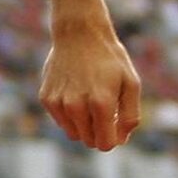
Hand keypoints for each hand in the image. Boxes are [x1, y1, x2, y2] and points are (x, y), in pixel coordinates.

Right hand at [38, 19, 141, 151]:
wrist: (79, 33)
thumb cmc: (109, 59)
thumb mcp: (131, 83)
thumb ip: (130, 116)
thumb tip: (120, 141)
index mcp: (101, 104)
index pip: (105, 145)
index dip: (113, 139)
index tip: (116, 124)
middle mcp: (76, 107)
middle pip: (89, 141)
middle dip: (99, 132)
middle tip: (105, 109)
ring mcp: (58, 103)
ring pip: (73, 134)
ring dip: (84, 124)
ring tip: (89, 99)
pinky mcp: (47, 99)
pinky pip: (61, 120)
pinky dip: (70, 113)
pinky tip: (75, 91)